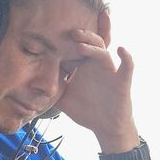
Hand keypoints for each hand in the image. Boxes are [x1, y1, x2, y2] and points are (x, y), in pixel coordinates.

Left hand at [56, 10, 138, 148]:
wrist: (105, 127)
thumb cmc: (87, 111)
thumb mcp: (64, 100)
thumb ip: (51, 90)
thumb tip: (31, 85)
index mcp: (83, 67)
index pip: (74, 49)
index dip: (67, 42)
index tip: (56, 33)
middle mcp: (96, 65)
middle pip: (90, 43)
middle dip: (82, 36)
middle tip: (71, 32)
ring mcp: (109, 71)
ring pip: (103, 52)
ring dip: (93, 47)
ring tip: (81, 45)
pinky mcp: (121, 81)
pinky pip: (128, 66)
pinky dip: (127, 57)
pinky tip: (121, 50)